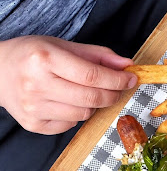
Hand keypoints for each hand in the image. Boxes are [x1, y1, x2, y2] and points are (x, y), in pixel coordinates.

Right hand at [0, 36, 136, 134]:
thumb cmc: (31, 56)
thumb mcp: (61, 46)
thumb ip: (97, 56)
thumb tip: (127, 65)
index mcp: (44, 59)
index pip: (92, 75)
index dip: (117, 79)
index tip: (131, 78)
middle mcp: (37, 84)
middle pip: (92, 98)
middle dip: (112, 94)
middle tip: (117, 88)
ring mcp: (34, 107)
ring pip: (84, 113)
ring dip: (92, 104)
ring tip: (82, 92)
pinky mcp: (34, 124)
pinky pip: (71, 124)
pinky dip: (76, 114)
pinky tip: (66, 102)